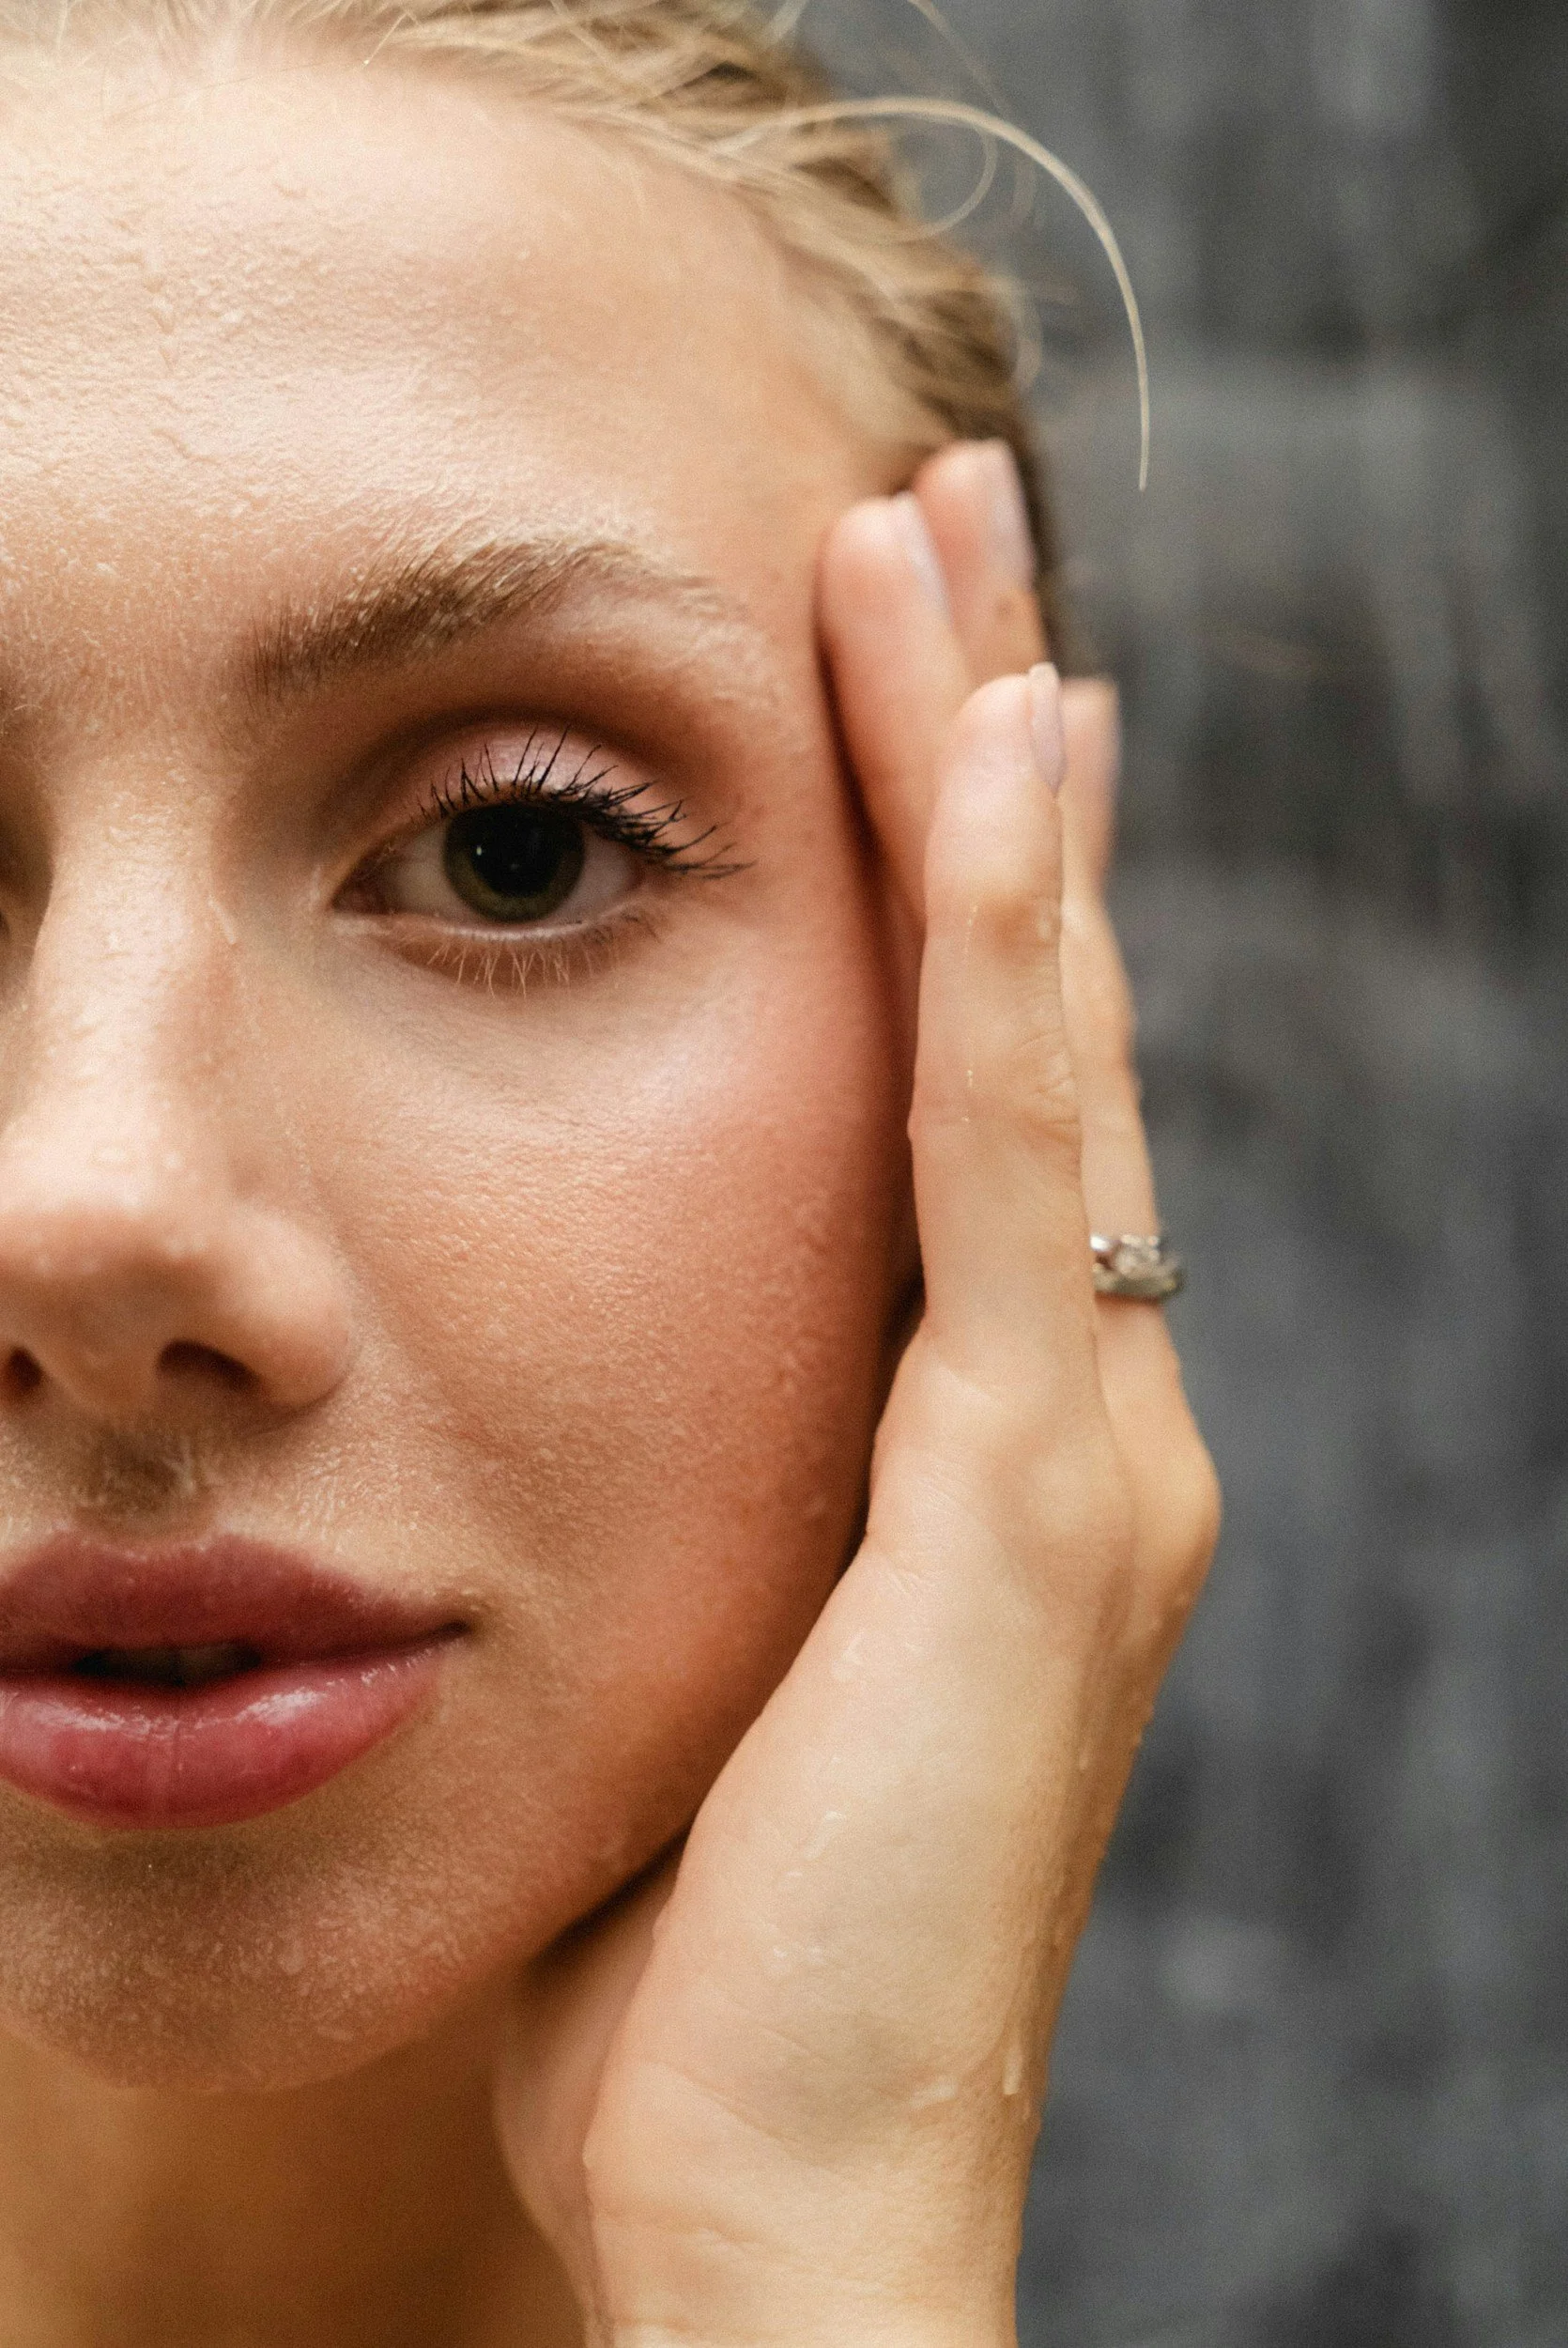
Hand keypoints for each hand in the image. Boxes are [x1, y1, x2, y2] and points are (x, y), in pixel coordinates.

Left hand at [494, 443, 1219, 2347]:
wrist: (790, 2198)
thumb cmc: (702, 1946)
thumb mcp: (703, 1643)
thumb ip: (711, 1483)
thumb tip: (591, 1364)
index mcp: (986, 1436)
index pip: (963, 1084)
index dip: (937, 864)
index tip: (878, 659)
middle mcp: (1074, 1407)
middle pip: (1020, 1013)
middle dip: (977, 756)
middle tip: (931, 519)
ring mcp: (1078, 1446)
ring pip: (1036, 1043)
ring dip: (993, 787)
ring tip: (949, 554)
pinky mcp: (1034, 1501)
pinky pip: (1013, 1167)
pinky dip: (1011, 949)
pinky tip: (992, 754)